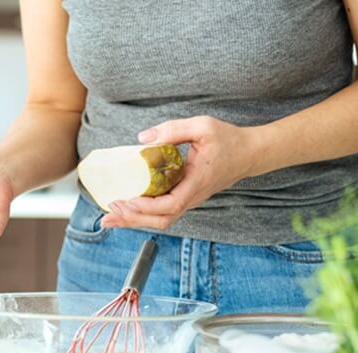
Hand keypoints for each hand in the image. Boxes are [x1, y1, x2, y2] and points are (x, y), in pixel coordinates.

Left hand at [101, 116, 262, 229]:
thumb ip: (172, 130)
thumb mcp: (202, 126)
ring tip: (110, 218)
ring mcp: (189, 200)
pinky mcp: (185, 198)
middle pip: (161, 220)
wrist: (249, 154)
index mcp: (197, 182)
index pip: (170, 205)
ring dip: (135, 220)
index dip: (146, 207)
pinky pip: (162, 212)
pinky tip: (126, 209)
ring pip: (161, 219)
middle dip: (133, 220)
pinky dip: (142, 214)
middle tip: (108, 214)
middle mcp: (192, 197)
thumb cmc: (228, 139)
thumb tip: (142, 139)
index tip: (126, 201)